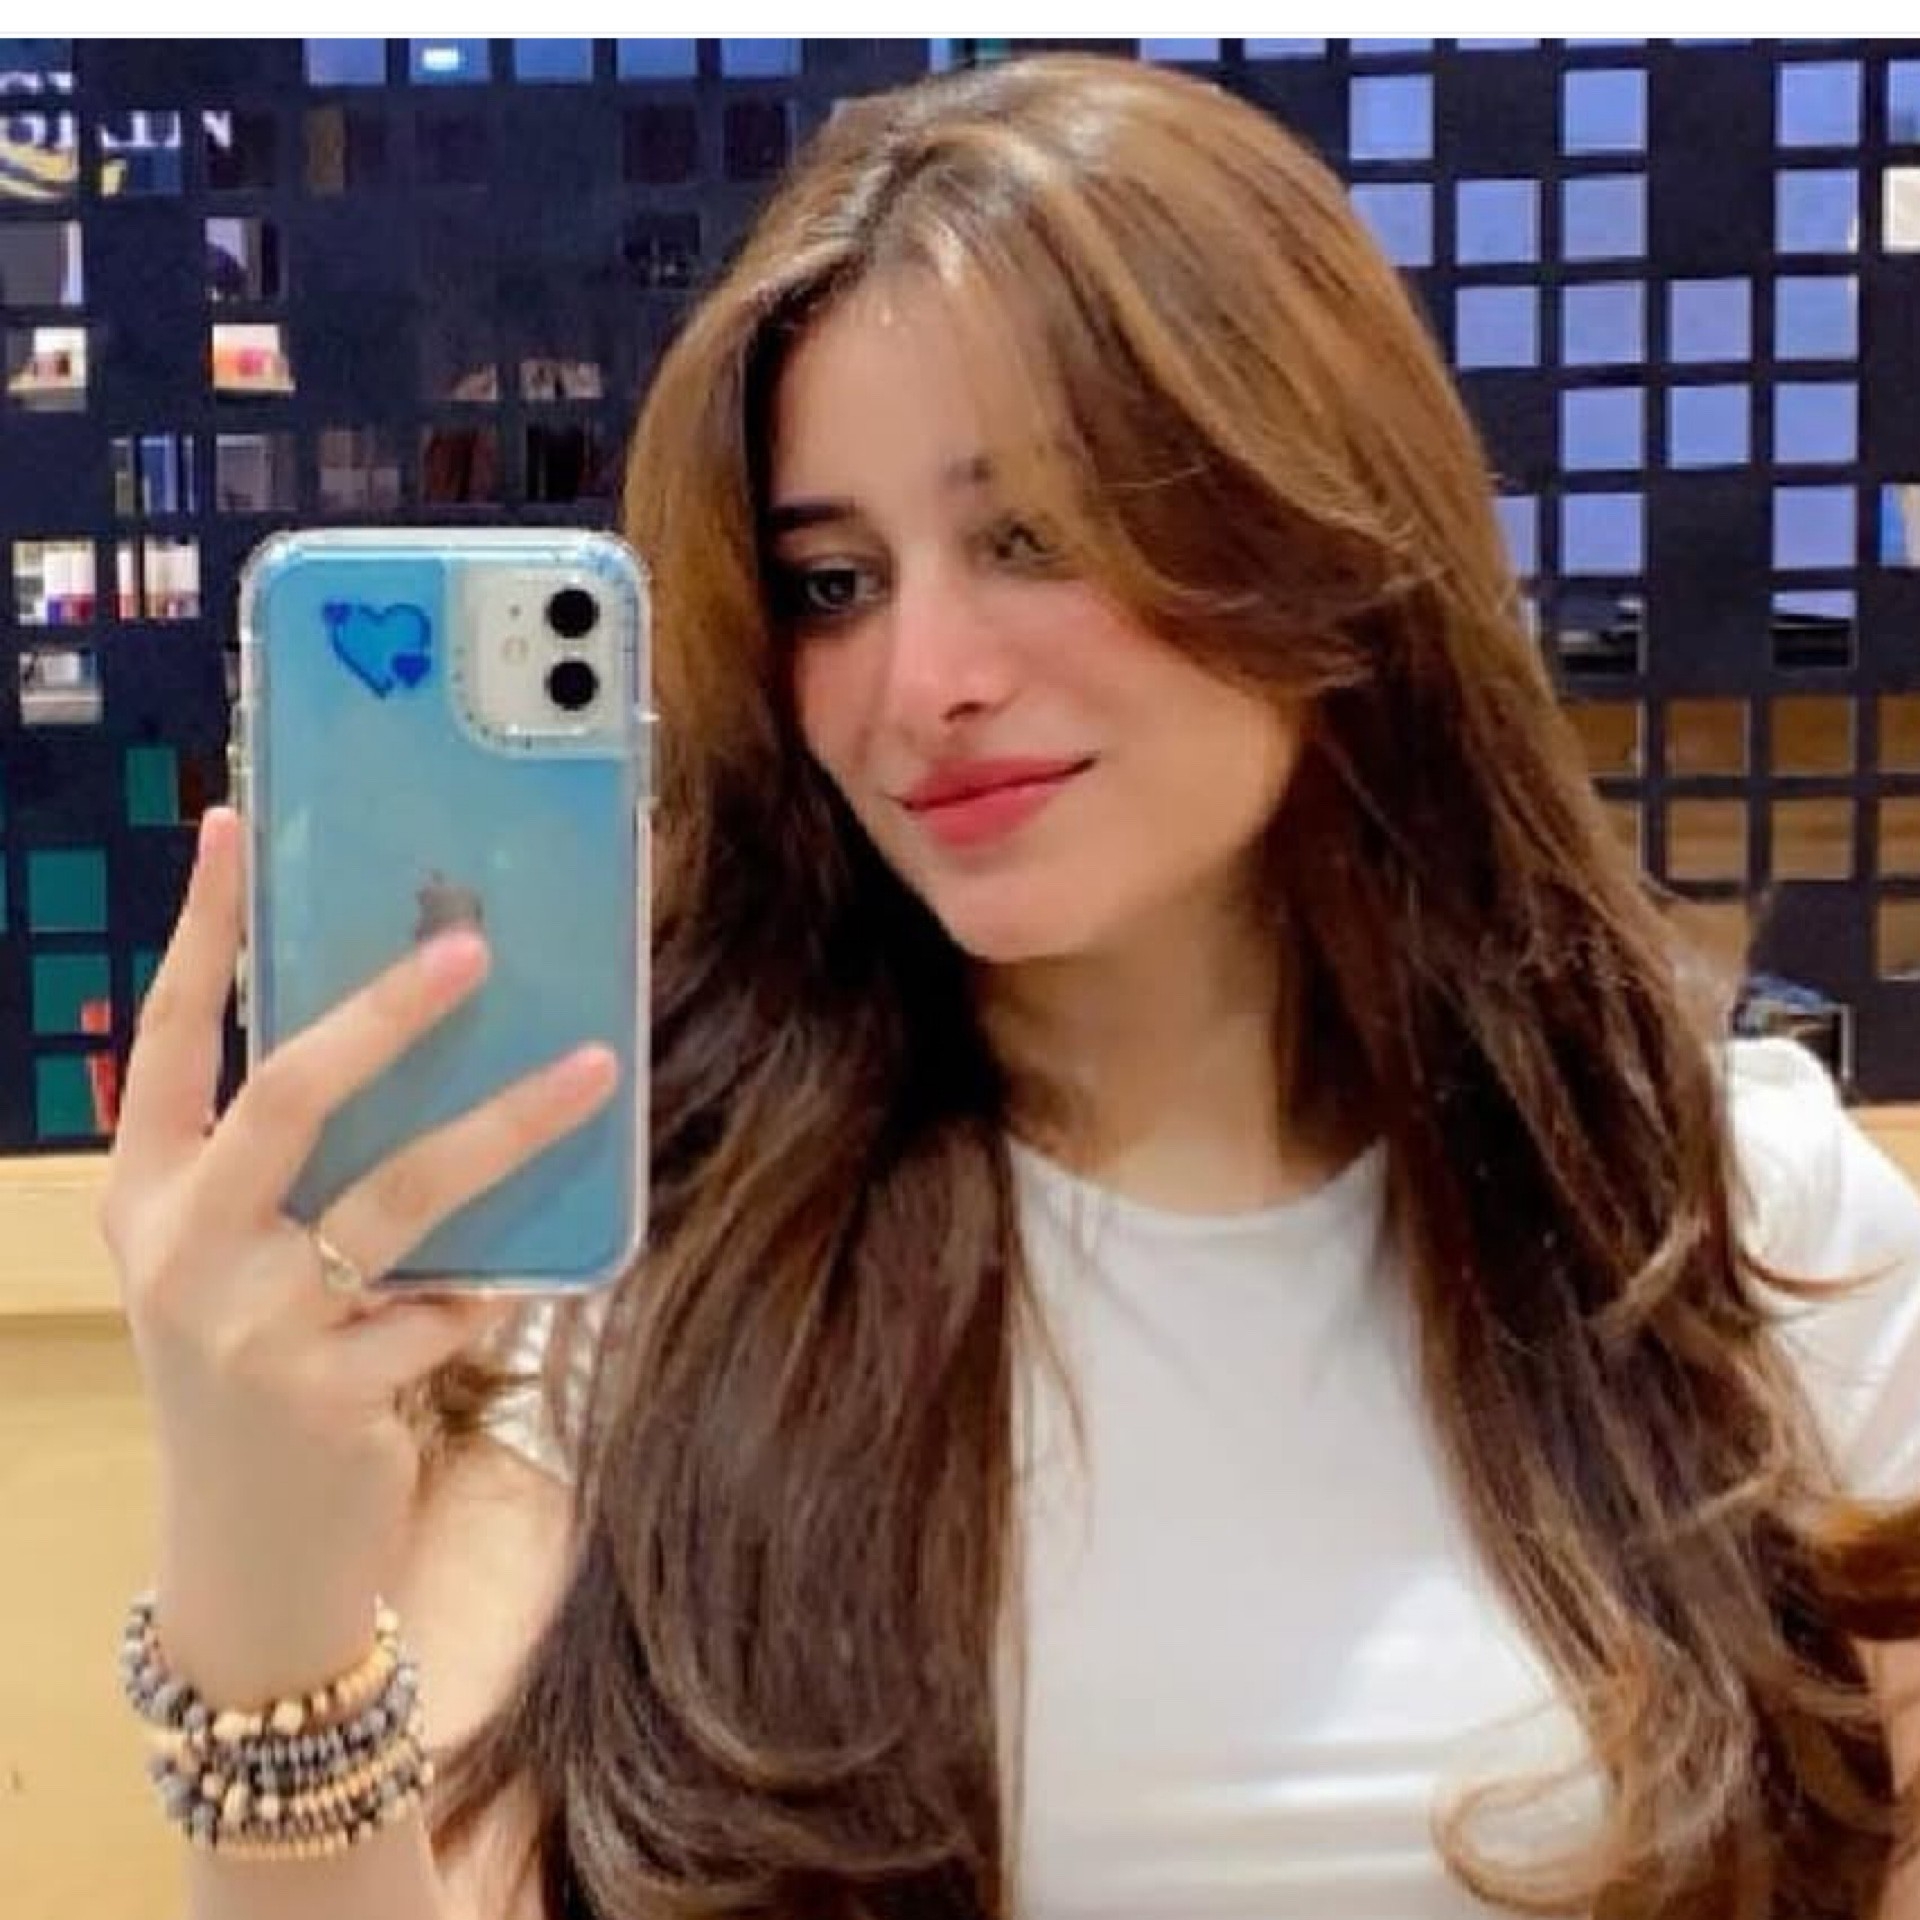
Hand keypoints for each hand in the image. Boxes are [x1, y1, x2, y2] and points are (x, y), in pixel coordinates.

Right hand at [101, 806, 617, 1705]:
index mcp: (149, 1193)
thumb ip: (292, 1164)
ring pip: (400, 1193)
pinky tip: (540, 1264)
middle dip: (383, 1012)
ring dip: (508, 1126)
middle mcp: (183, 1249)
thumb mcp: (236, 1259)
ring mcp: (252, 1326)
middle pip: (287, 1094)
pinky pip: (451, 1303)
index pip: (168, 1036)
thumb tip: (415, 1025)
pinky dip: (503, 1277)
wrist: (248, 1555)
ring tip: (592, 1069)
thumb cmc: (258, 1368)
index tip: (231, 824)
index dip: (201, 931)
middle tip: (471, 948)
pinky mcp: (329, 1394)